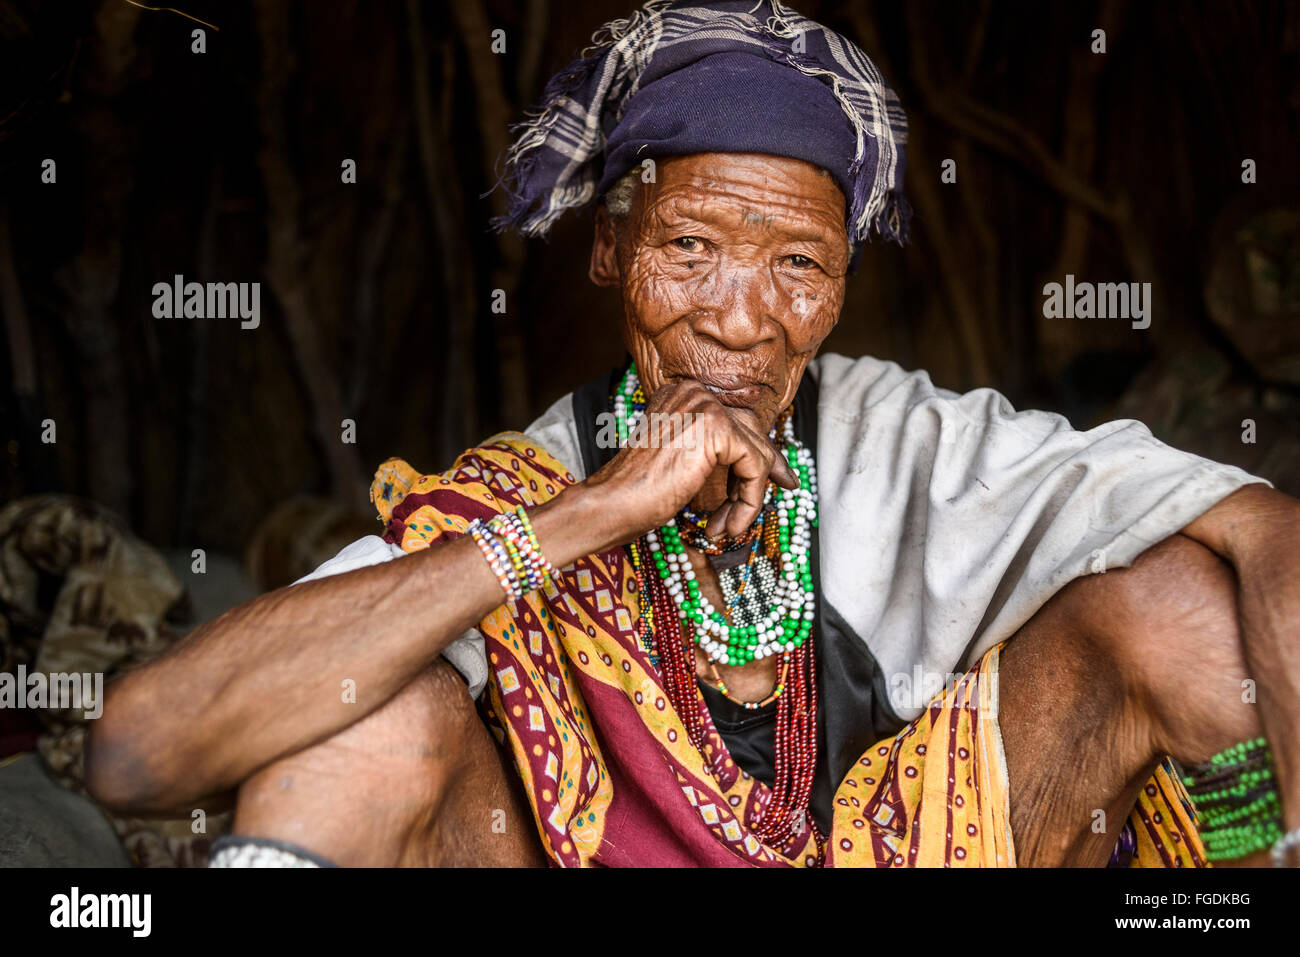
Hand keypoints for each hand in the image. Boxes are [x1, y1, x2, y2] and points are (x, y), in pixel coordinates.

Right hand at [581, 379, 798, 546]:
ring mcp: (705, 406)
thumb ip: (712, 451)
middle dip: (764, 470)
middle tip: (779, 493)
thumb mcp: (681, 462)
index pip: (735, 420)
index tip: (779, 477)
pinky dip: (749, 501)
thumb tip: (757, 460)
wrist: (611, 502)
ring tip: (727, 527)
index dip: (758, 453)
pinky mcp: (718, 428)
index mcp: (681, 395)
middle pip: (750, 431)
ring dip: (747, 497)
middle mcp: (694, 392)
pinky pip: (755, 466)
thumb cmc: (636, 492)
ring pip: (756, 452)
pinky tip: (730, 524)